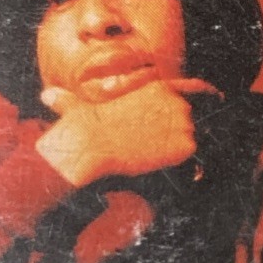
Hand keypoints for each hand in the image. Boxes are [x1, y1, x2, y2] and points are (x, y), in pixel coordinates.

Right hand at [36, 77, 216, 186]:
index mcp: (160, 87)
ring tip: (189, 163)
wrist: (88, 146)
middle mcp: (177, 100)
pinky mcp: (187, 144)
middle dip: (200, 129)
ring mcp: (184, 121)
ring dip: (197, 149)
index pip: (199, 88)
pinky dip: (194, 168)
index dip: (210, 97)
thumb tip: (45, 95)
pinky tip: (184, 175)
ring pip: (201, 138)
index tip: (217, 104)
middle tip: (197, 145)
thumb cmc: (81, 129)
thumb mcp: (77, 107)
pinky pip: (198, 158)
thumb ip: (67, 101)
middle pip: (204, 115)